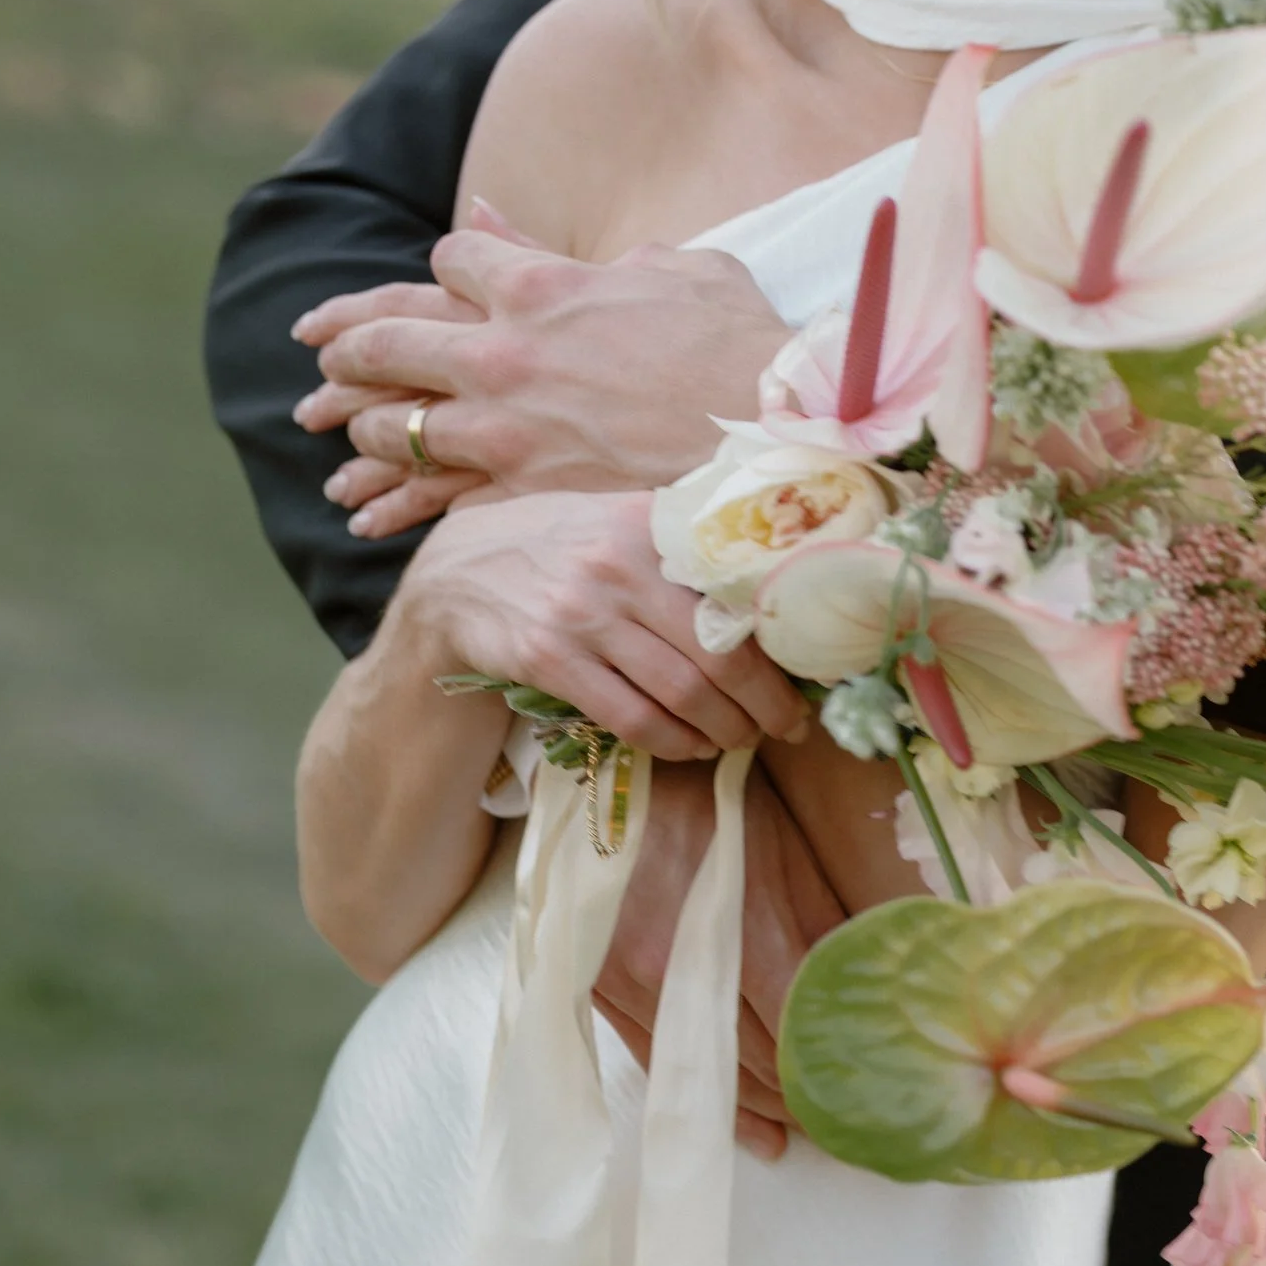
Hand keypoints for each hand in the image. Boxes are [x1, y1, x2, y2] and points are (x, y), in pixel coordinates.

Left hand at [293, 205, 791, 522]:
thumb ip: (583, 248)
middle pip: (391, 339)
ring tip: (332, 429)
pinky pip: (434, 498)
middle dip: (346, 341)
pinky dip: (390, 503)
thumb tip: (507, 221)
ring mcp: (508, 427)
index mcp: (542, 282)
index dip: (449, 263)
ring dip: (358, 424)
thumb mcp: (671, 265)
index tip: (453, 271)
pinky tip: (358, 513)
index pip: (452, 259)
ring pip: (397, 423)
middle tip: (316, 346)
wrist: (778, 433)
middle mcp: (505, 351)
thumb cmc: (742, 341)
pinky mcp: (524, 490)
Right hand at [396, 488, 811, 763]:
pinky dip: (671, 742)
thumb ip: (684, 539)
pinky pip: (629, 717)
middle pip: (716, 654)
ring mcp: (579, 616)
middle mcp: (617, 567)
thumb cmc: (558, 547)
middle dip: (763, 704)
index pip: (736, 594)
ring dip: (723, 729)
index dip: (781, 648)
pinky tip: (689, 746)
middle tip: (785, 728)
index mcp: (649, 526)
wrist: (455, 571)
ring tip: (741, 739)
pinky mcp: (546, 659)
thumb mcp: (618, 519)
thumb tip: (777, 571)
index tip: (809, 679)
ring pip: (679, 693)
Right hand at [594, 758, 851, 1160]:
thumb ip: (826, 921)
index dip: (838, 1071)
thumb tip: (870, 979)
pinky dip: (708, 1100)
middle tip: (855, 1119)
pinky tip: (750, 1129)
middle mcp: (685, 976)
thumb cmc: (708, 799)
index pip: (800, 1033)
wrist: (605, 776)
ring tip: (811, 1130)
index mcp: (744, 934)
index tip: (875, 1094)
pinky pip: (662, 1064)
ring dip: (765, 1108)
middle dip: (809, 1097)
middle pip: (760, 1064)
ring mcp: (636, 990)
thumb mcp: (784, 847)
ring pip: (713, 1074)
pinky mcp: (602, 992)